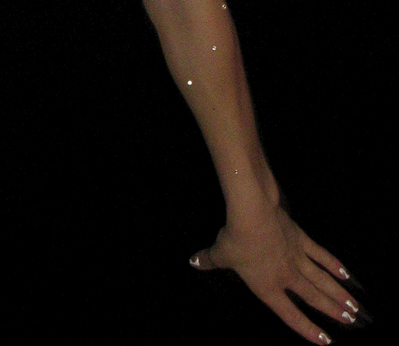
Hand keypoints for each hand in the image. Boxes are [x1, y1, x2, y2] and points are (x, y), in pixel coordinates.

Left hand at [190, 204, 369, 340]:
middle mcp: (287, 276)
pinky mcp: (302, 239)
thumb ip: (208, 260)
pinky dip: (334, 266)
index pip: (289, 313)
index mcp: (268, 286)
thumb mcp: (219, 253)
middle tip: (351, 322)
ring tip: (354, 308)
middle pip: (313, 297)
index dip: (307, 328)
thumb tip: (192, 262)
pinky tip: (347, 275)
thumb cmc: (235, 239)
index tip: (326, 340)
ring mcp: (297, 257)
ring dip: (339, 295)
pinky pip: (321, 255)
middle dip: (332, 311)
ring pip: (322, 280)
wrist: (252, 213)